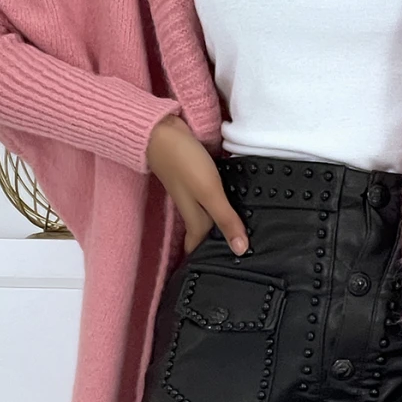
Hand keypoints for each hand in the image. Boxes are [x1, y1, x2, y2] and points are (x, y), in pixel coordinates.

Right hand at [147, 114, 248, 255]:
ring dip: (220, 222)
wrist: (160, 130)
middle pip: (205, 230)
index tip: (220, 271)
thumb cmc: (183, 161)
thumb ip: (226, 219)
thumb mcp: (209, 192)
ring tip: (240, 231)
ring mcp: (193, 190)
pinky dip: (221, 201)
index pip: (201, 245)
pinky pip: (210, 195)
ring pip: (208, 213)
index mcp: (194, 217)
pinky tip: (232, 199)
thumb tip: (241, 250)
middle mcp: (192, 206)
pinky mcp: (195, 175)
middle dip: (217, 242)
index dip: (209, 257)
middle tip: (238, 252)